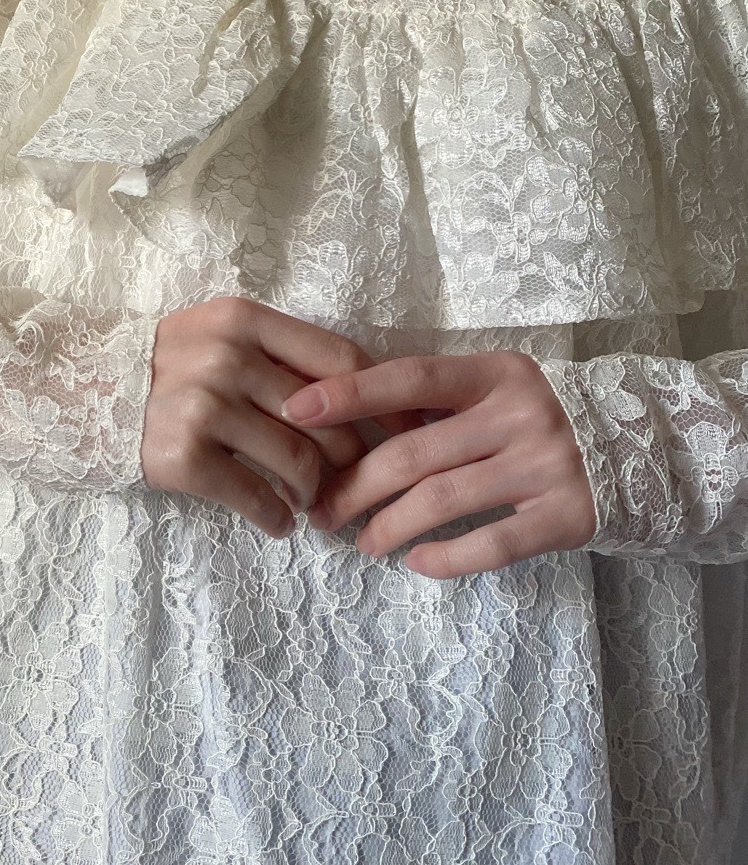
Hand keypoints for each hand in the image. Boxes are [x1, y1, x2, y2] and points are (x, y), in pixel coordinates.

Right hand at [140, 296, 424, 537]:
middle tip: (354, 484)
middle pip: (330, 419)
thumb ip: (284, 355)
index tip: (408, 430)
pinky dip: (277, 518)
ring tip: (312, 503)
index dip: (385, 399)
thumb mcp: (223, 336)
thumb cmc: (170, 367)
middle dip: (353, 461)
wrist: (83, 391)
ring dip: (316, 495)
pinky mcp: (182, 456)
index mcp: (243, 319)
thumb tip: (372, 401)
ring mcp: (202, 406)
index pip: (342, 357)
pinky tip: (278, 521)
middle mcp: (226, 356)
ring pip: (300, 463)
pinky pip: (256, 498)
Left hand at [280, 350, 596, 577]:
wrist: (640, 444)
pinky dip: (446, 558)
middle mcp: (519, 414)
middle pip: (413, 453)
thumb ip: (436, 400)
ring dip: (388, 526)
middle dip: (354, 485)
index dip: (349, 393)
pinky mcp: (567, 517)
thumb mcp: (494, 387)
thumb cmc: (536, 415)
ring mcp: (546, 466)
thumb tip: (343, 423)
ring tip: (361, 541)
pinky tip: (416, 562)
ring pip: (442, 501)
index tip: (295, 409)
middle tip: (319, 509)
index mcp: (493, 373)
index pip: (408, 378)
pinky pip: (491, 544)